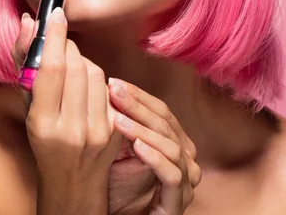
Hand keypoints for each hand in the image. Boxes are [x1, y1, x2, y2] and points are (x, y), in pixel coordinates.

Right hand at [11, 9, 123, 213]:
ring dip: (83, 60)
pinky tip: (85, 86)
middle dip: (68, 47)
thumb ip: (25, 63)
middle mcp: (72, 129)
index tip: (55, 14)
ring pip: (96, 73)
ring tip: (71, 68)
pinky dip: (95, 78)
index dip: (55, 36)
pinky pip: (107, 87)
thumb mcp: (27, 107)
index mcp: (42, 124)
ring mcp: (98, 132)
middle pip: (77, 67)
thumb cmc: (42, 140)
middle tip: (60, 43)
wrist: (72, 181)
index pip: (52, 69)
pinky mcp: (115, 130)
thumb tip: (29, 23)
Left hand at [108, 78, 201, 213]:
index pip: (161, 111)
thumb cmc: (114, 189)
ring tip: (117, 119)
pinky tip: (137, 147)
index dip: (139, 95)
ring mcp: (184, 183)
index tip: (113, 82)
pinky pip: (173, 176)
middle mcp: (184, 161)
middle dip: (139, 105)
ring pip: (173, 147)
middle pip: (167, 124)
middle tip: (113, 91)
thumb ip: (117, 125)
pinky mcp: (176, 204)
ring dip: (144, 130)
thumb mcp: (114, 151)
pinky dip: (156, 158)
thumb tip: (101, 88)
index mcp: (173, 144)